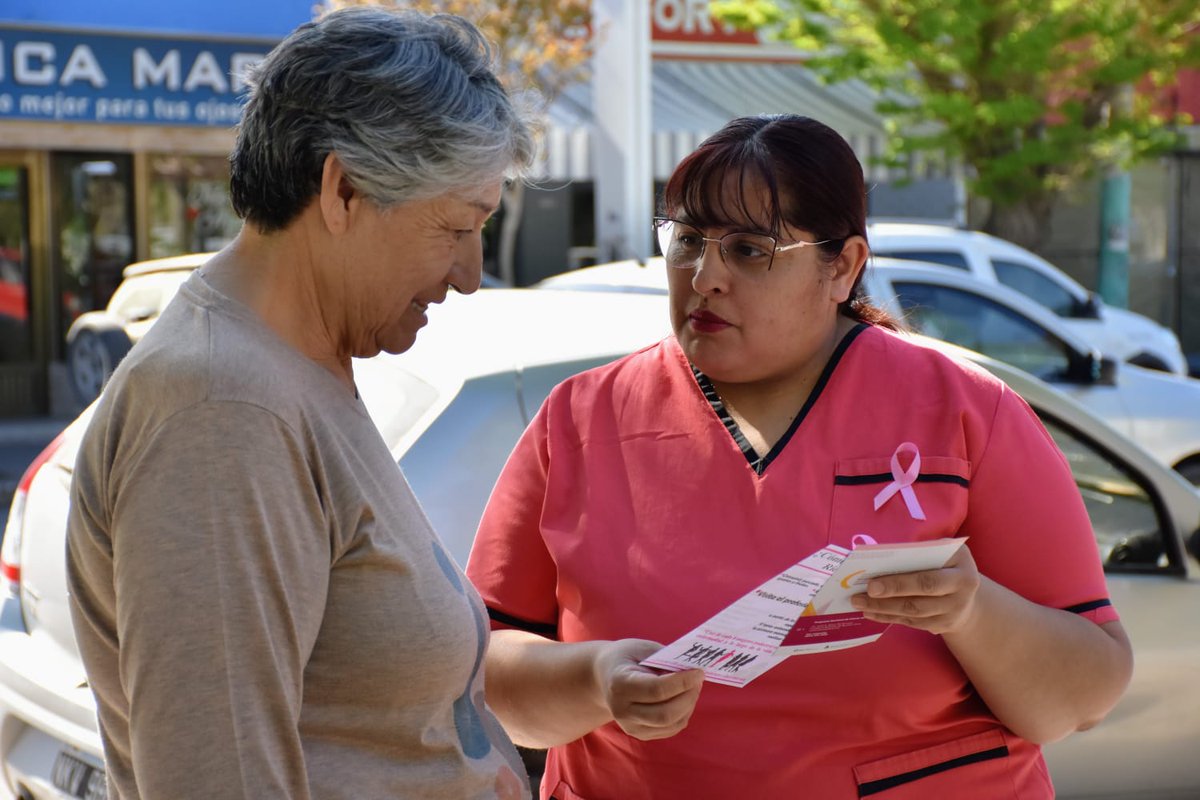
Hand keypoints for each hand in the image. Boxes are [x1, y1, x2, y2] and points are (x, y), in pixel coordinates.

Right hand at [591, 639, 703, 740]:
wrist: (604, 676)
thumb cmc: (626, 657)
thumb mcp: (643, 649)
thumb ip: (666, 659)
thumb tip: (693, 670)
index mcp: (619, 684)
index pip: (656, 690)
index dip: (682, 682)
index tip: (698, 671)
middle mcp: (621, 709)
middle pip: (665, 713)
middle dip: (689, 696)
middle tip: (699, 680)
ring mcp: (629, 726)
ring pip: (671, 724)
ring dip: (689, 705)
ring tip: (692, 687)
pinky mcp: (639, 733)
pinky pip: (670, 729)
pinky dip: (684, 714)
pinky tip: (684, 698)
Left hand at [850, 545, 982, 635]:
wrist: (969, 594)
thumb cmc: (947, 564)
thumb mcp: (943, 551)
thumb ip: (919, 553)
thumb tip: (880, 557)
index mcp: (962, 569)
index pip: (927, 580)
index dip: (898, 584)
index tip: (871, 584)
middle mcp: (962, 593)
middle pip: (919, 600)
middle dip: (887, 598)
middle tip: (860, 595)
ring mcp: (953, 613)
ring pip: (913, 613)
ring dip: (882, 609)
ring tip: (858, 603)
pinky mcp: (942, 625)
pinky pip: (912, 622)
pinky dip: (888, 617)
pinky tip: (870, 612)